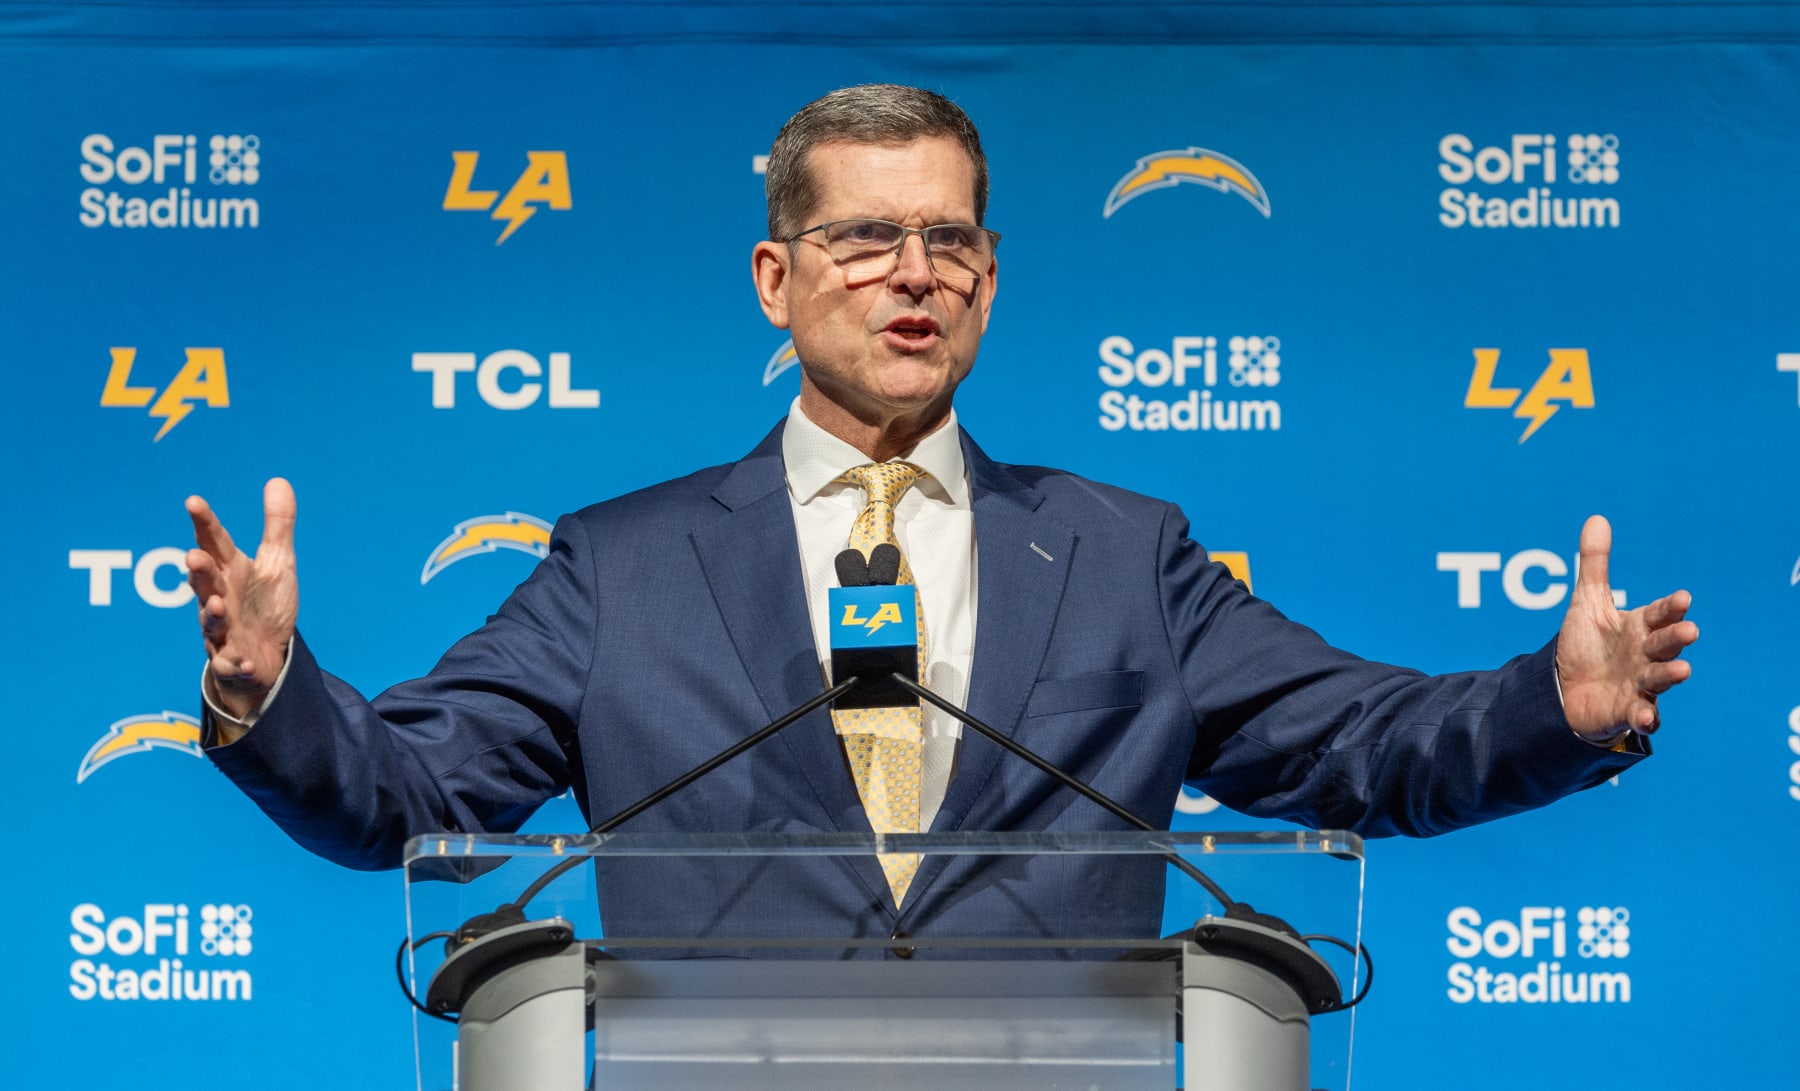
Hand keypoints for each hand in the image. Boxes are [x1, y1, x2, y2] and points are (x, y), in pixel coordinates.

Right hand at [185, 478, 298, 719]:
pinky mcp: (231, 660)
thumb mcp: (277, 562)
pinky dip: (233, 663)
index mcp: (230, 570)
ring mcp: (222, 630)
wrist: (266, 654)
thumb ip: (277, 524)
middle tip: (194, 557)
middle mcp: (219, 597)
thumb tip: (279, 480)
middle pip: (204, 582)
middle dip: (198, 571)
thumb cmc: (265, 603)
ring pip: (210, 621)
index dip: (204, 522)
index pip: (214, 542)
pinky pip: (228, 663)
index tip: (193, 501)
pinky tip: (242, 662)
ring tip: (215, 605)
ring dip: (211, 613)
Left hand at [1555, 515, 1697, 741]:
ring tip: (1683, 670)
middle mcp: (1645, 654)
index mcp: (1639, 627)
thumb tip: (1596, 518)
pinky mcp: (1627, 709)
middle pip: (1664, 644)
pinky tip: (1646, 717)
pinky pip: (1640, 714)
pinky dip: (1645, 716)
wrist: (1567, 687)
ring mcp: (1639, 683)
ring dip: (1670, 674)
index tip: (1684, 598)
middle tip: (1689, 631)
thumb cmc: (1587, 643)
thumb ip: (1596, 564)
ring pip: (1659, 678)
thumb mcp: (1588, 602)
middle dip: (1675, 637)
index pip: (1659, 614)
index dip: (1670, 608)